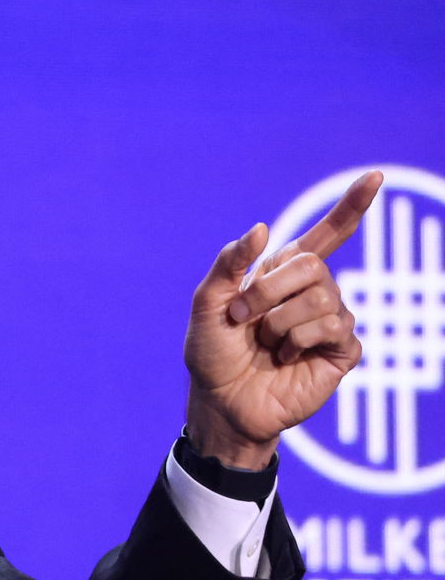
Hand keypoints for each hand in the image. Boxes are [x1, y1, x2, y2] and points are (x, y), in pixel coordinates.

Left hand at [184, 171, 382, 469]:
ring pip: (322, 297)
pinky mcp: (341, 350)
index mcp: (282, 275)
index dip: (350, 208)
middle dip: (268, 291)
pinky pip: (333, 328)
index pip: (325, 236)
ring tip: (264, 344)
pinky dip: (299, 341)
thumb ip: (228, 267)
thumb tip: (260, 229)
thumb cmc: (212, 354)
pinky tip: (285, 358)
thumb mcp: (206, 306)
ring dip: (279, 322)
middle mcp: (311, 292)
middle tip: (242, 318)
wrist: (220, 401)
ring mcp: (330, 321)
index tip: (374, 177)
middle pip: (311, 265)